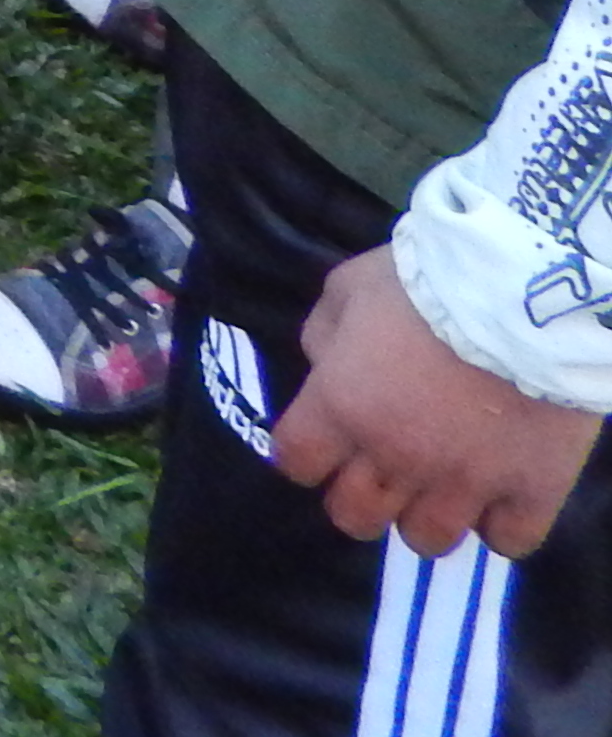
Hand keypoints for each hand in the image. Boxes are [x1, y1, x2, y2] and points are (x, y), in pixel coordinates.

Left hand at [276, 245, 603, 558]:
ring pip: (426, 540)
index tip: (322, 443)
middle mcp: (395, 458)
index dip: (305, 454)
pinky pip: (508, 542)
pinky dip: (500, 525)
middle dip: (358, 497)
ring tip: (441, 484)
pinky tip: (499, 495)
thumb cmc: (426, 284)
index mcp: (342, 407)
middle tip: (379, 470)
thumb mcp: (348, 288)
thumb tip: (325, 369)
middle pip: (354, 517)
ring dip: (426, 514)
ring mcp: (465, 484)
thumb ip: (324, 336)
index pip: (295, 462)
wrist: (527, 296)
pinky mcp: (532, 493)